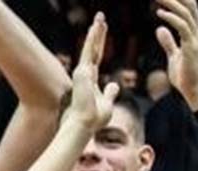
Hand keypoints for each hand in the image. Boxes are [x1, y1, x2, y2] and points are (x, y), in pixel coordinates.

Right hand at [62, 12, 118, 131]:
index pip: (96, 58)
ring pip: (90, 47)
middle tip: (100, 19)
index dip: (99, 45)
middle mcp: (84, 74)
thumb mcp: (107, 103)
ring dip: (96, 32)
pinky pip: (89, 51)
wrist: (83, 125)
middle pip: (93, 50)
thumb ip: (110, 92)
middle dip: (97, 34)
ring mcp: (82, 72)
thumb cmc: (94, 119)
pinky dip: (93, 38)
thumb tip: (115, 84)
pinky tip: (97, 26)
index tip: (101, 33)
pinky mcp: (82, 72)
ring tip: (100, 17)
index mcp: (90, 80)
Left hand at [155, 0, 197, 110]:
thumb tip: (159, 29)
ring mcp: (196, 38)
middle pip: (190, 6)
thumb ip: (168, 42)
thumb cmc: (185, 76)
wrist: (195, 90)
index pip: (189, 9)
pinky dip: (171, 18)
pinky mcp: (192, 46)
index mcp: (195, 32)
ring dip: (172, 2)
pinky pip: (183, 27)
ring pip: (186, 13)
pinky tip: (160, 13)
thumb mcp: (174, 56)